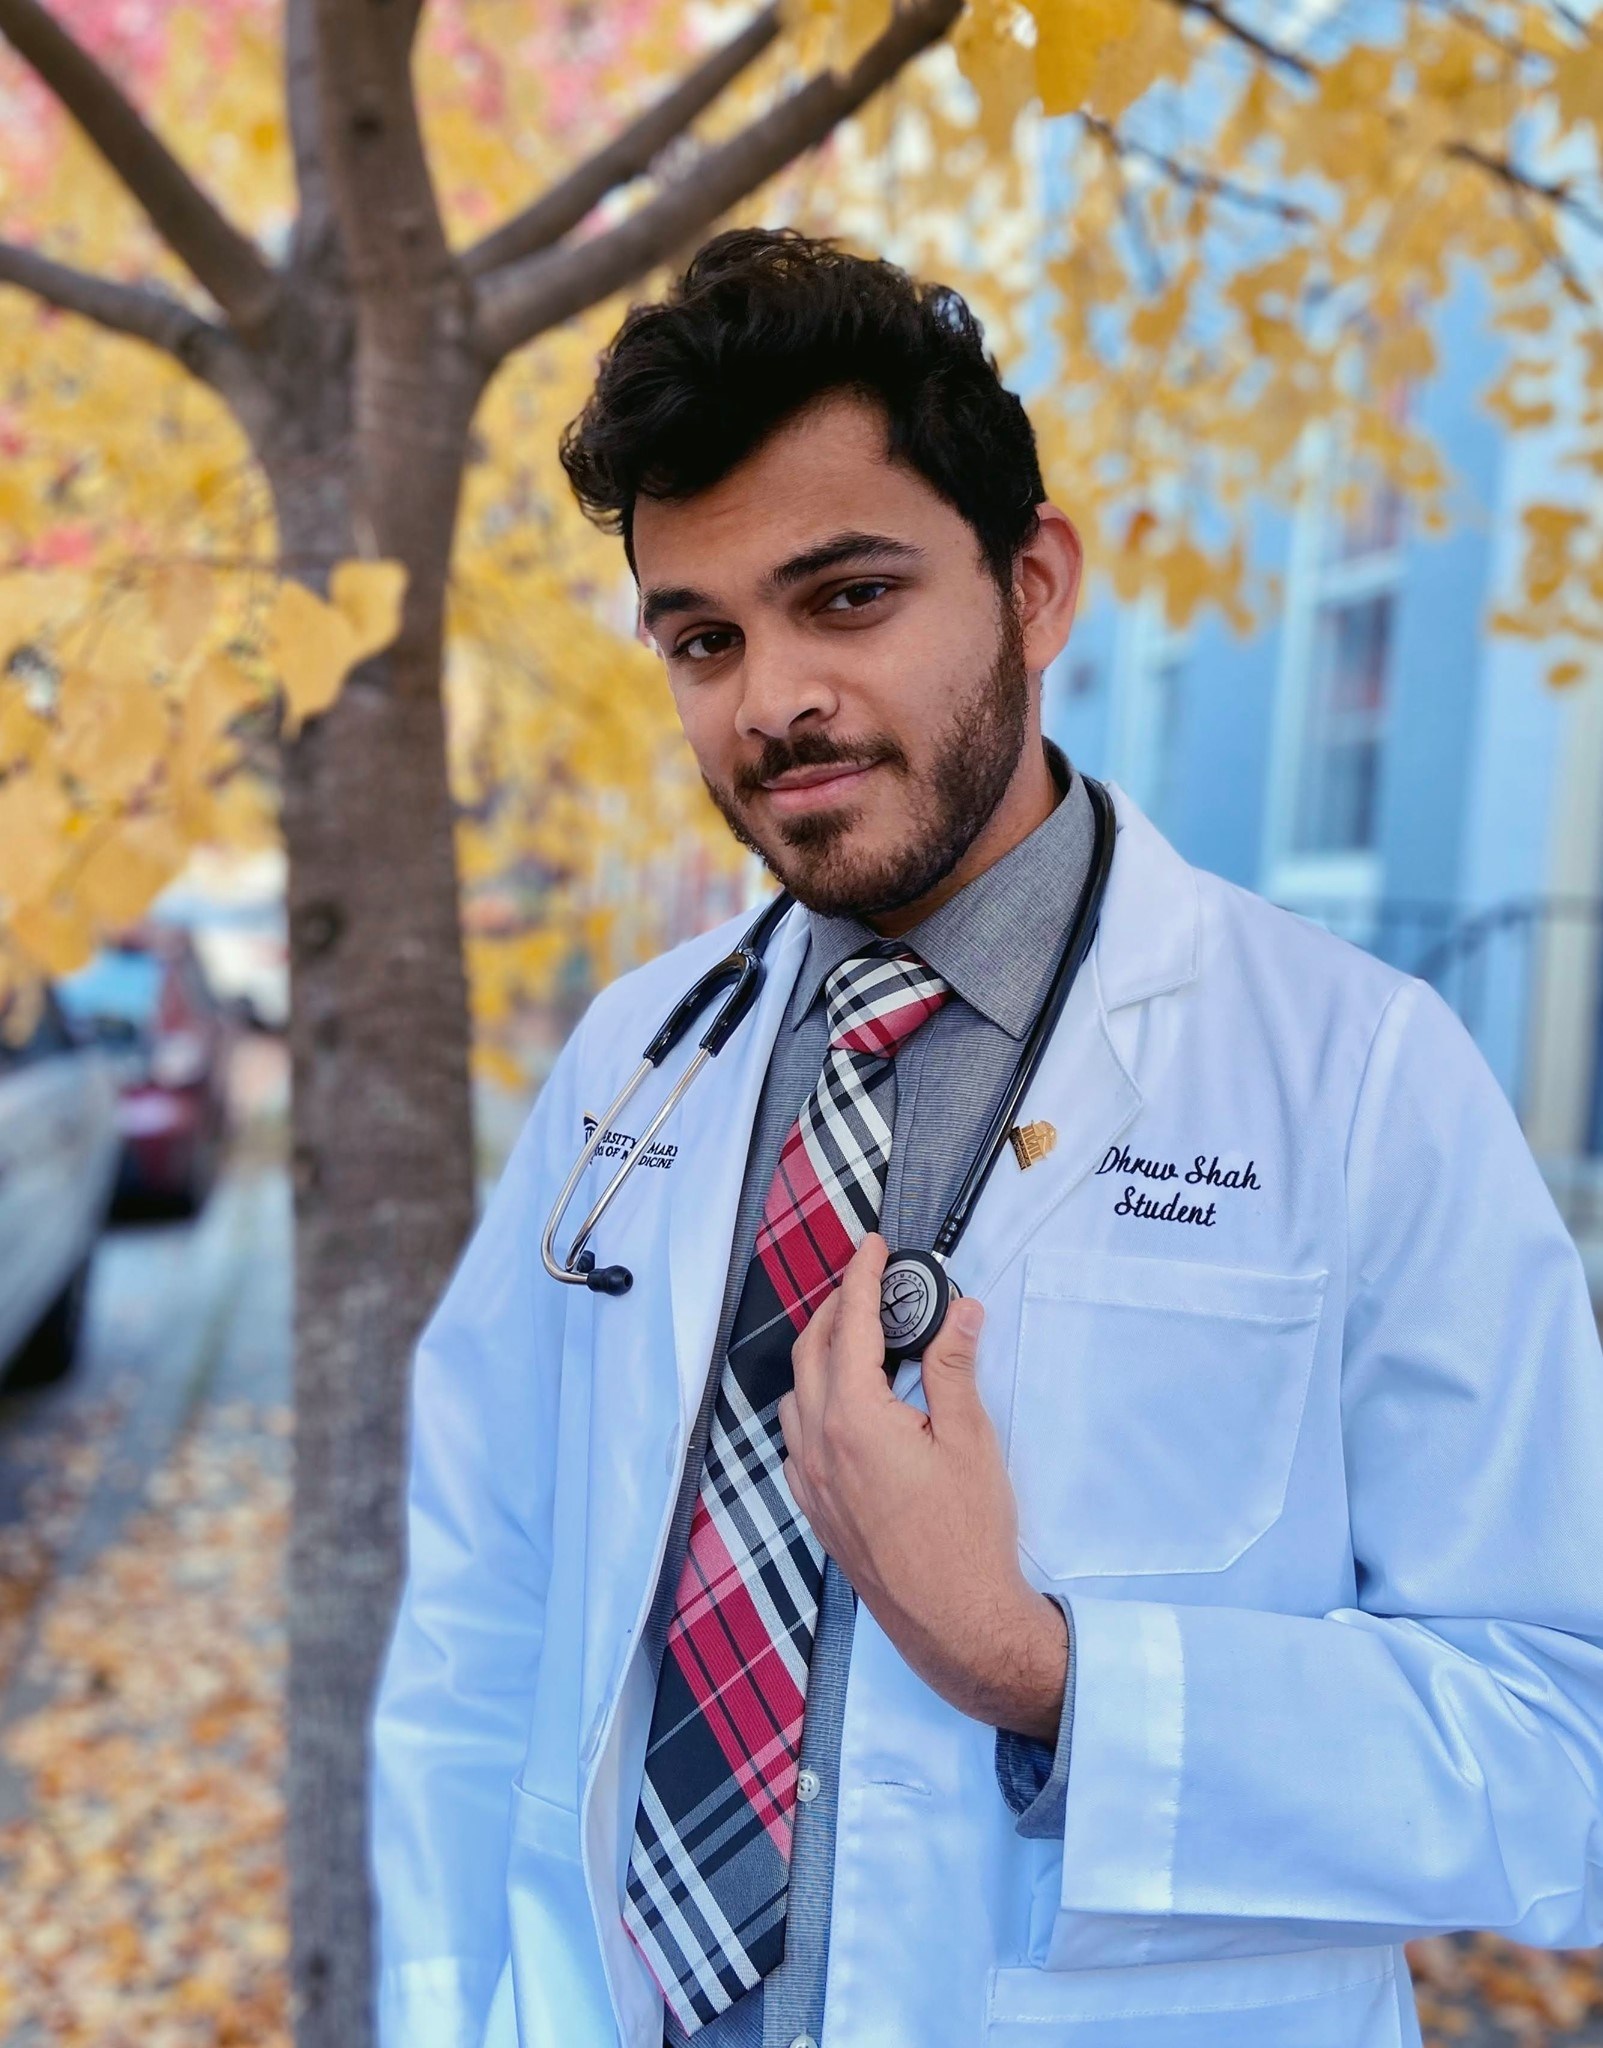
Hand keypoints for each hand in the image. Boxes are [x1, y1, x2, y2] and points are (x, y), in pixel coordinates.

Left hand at [778, 1234, 1067, 1742]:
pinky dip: (812, 1403)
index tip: (872, 1246)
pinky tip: (842, 1405)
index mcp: (854, 1417)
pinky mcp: (816, 1509)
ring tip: (857, 1336)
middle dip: (836, 1308)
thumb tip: (960, 1311)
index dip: (861, 1278)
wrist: (954, 1620)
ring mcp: (811, 1479)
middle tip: (868, 1282)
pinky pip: (796, 1438)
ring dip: (819, 1355)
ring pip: (796, 1395)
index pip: (852, 1326)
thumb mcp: (970, 1439)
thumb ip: (954, 1367)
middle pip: (812, 1352)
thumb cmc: (968, 1532)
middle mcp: (818, 1444)